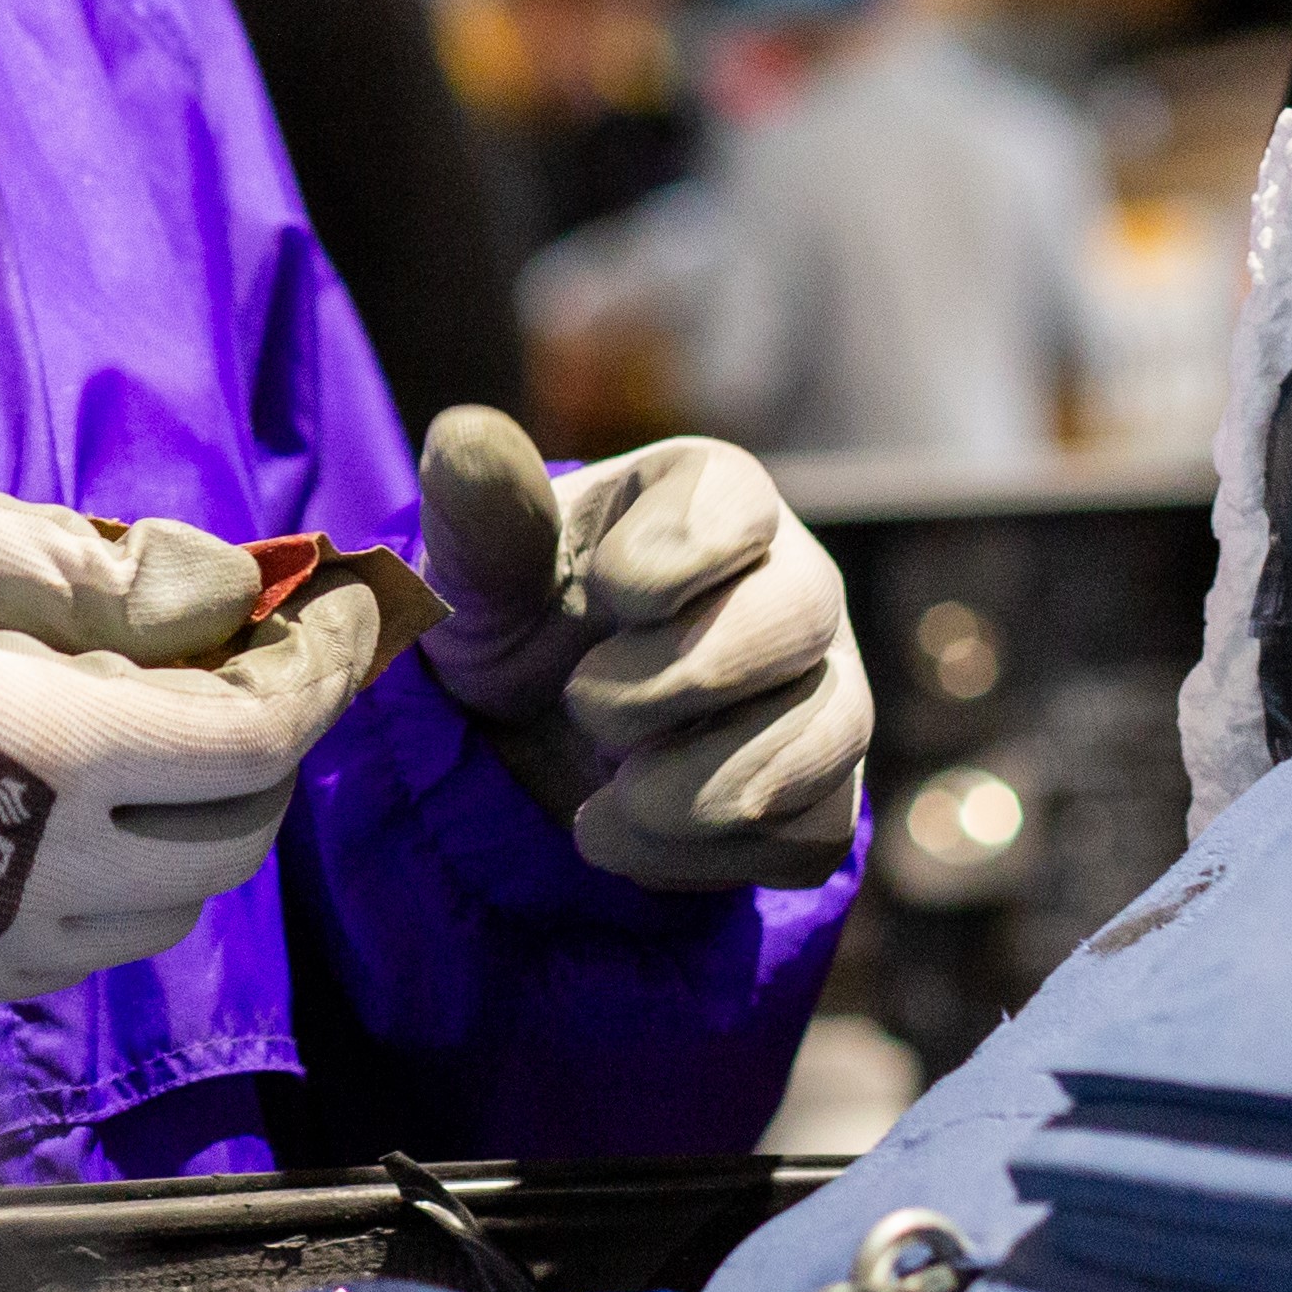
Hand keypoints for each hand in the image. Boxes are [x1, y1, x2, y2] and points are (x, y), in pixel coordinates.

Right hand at [0, 467, 431, 1007]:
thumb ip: (100, 567)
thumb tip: (216, 595)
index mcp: (57, 754)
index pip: (257, 739)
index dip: (327, 674)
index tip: (359, 616)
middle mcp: (36, 876)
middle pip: (232, 843)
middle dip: (270, 754)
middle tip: (254, 670)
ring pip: (155, 919)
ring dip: (188, 832)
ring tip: (156, 739)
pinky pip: (55, 953)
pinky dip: (97, 888)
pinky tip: (56, 811)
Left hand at [408, 411, 868, 890]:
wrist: (525, 746)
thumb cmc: (509, 626)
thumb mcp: (474, 574)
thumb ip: (480, 514)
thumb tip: (466, 437)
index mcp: (710, 497)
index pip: (738, 502)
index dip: (667, 558)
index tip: (604, 597)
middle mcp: (792, 583)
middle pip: (799, 614)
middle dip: (675, 678)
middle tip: (584, 705)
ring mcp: (826, 692)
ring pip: (825, 734)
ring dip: (691, 784)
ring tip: (603, 792)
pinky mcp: (826, 795)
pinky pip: (811, 832)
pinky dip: (703, 854)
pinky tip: (627, 830)